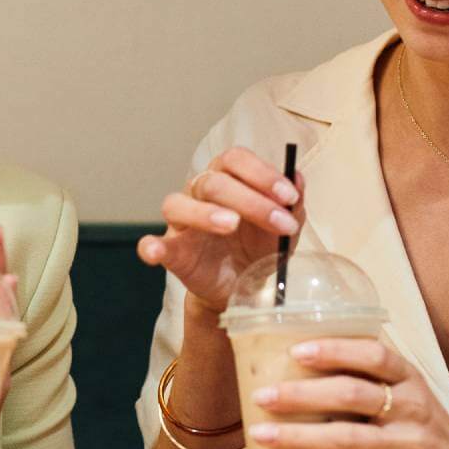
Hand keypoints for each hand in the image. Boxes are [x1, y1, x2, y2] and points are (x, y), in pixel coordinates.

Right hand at [136, 146, 302, 312]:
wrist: (246, 288)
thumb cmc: (260, 247)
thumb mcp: (285, 227)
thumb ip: (293, 204)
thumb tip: (298, 178)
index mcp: (228, 178)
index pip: (236, 159)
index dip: (262, 173)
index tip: (289, 196)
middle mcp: (200, 193)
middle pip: (214, 181)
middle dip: (251, 200)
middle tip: (280, 222)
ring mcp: (182, 222)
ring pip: (178, 204)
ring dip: (205, 213)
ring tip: (231, 225)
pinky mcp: (173, 252)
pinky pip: (153, 244)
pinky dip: (151, 246)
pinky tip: (155, 251)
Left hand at [244, 337, 448, 448]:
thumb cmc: (427, 431)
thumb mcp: (409, 397)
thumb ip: (370, 383)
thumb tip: (301, 369)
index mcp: (410, 380)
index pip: (374, 355)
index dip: (335, 350)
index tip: (296, 350)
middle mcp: (412, 408)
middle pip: (351, 394)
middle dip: (301, 394)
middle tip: (262, 396)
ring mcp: (410, 446)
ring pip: (347, 438)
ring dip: (299, 437)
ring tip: (262, 436)